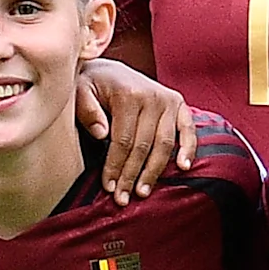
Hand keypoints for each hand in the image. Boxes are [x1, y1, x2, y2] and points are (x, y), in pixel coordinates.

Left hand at [77, 57, 197, 197]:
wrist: (109, 71)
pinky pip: (189, 130)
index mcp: (128, 94)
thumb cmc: (91, 86)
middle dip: (131, 175)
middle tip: (122, 198)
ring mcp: (169, 101)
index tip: (108, 187)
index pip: (123, 140)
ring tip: (142, 192)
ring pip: (164, 145)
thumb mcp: (80, 92)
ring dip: (153, 172)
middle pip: (143, 146)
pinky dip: (188, 149)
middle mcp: (152, 96)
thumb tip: (101, 135)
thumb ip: (87, 111)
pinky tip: (183, 168)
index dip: (115, 166)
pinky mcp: (180, 105)